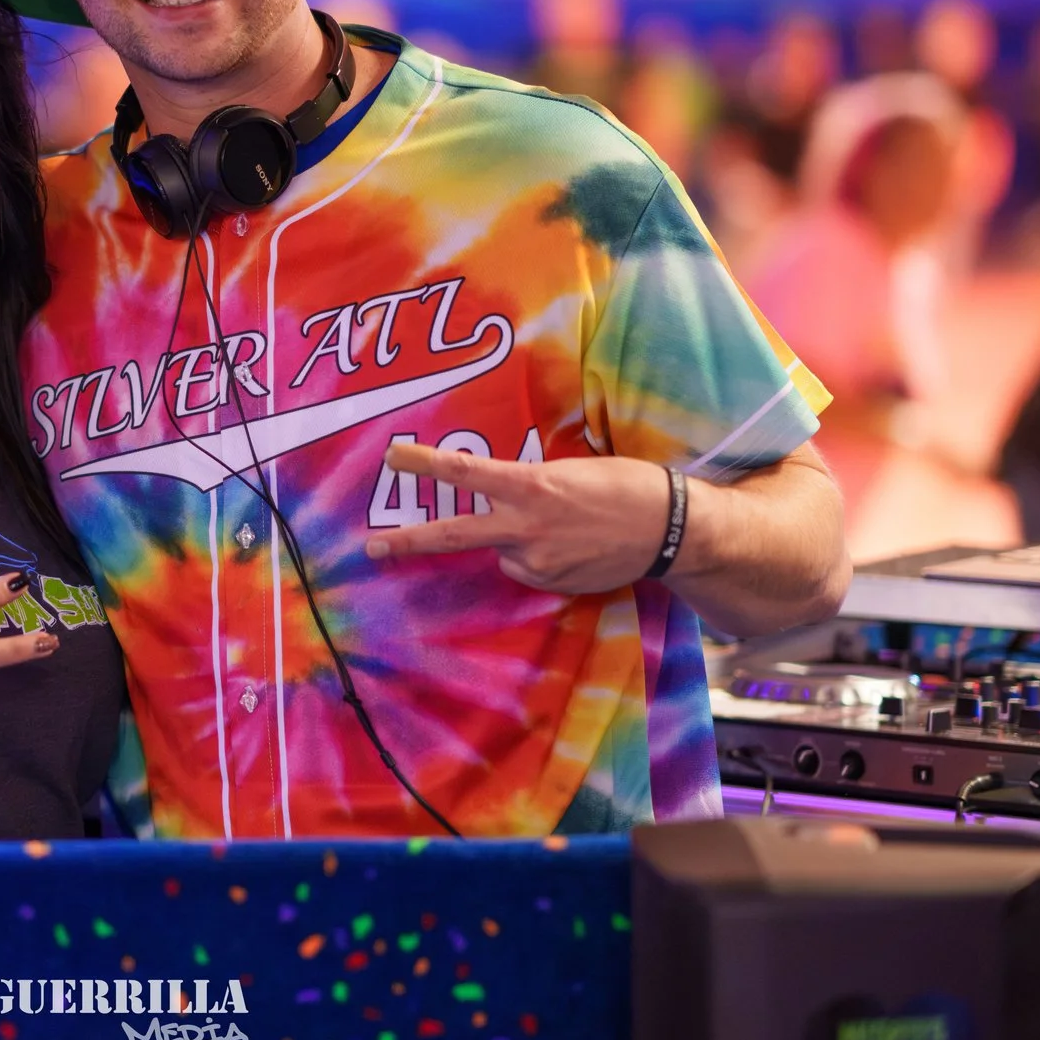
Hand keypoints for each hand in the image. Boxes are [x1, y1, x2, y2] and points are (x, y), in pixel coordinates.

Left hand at [361, 441, 672, 593]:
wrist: (668, 529)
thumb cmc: (624, 485)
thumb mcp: (571, 469)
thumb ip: (529, 484)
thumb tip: (501, 494)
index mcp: (530, 486)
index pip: (464, 473)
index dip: (424, 464)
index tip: (392, 456)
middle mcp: (525, 526)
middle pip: (453, 534)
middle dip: (408, 540)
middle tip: (371, 547)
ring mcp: (536, 561)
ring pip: (500, 550)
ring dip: (514, 538)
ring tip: (563, 526)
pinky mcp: (550, 583)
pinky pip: (524, 568)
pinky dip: (535, 557)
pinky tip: (571, 545)